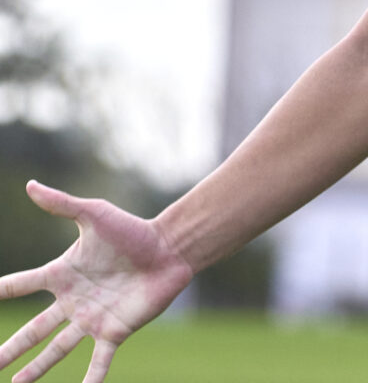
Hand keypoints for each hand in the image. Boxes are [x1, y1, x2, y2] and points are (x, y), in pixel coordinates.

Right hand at [0, 180, 193, 382]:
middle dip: (10, 349)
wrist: (169, 248)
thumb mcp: (93, 214)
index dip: (3, 291)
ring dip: (35, 370)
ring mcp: (91, 319)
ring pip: (56, 351)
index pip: (23, 284)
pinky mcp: (113, 332)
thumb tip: (30, 185)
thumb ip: (61, 204)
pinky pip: (97, 364)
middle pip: (32, 330)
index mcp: (64, 273)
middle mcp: (73, 300)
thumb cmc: (132, 229)